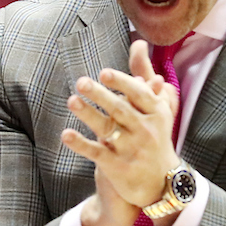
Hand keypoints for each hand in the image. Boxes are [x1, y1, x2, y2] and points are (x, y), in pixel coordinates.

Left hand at [61, 40, 180, 209]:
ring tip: (72, 101)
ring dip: (88, 114)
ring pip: (107, 129)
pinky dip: (81, 144)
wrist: (160, 182)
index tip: (104, 73)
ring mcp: (131, 149)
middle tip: (81, 82)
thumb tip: (139, 43)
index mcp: (155, 113)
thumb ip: (143, 76)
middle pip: (121, 110)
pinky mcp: (117, 167)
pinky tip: (66, 134)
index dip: (121, 84)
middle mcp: (145, 130)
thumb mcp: (155, 107)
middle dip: (101, 96)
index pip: (139, 95)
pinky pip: (96, 153)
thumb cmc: (154, 135)